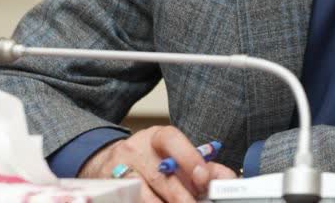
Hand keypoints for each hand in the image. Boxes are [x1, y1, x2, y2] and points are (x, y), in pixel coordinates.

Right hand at [79, 125, 236, 202]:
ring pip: (144, 196)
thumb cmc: (149, 160)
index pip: (172, 140)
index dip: (189, 157)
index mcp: (156, 137)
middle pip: (161, 177)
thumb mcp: (173, 155)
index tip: (203, 178)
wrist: (107, 162)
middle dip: (182, 197)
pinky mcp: (111, 189)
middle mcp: (136, 150)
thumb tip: (227, 178)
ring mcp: (120, 171)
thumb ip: (201, 165)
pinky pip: (132, 201)